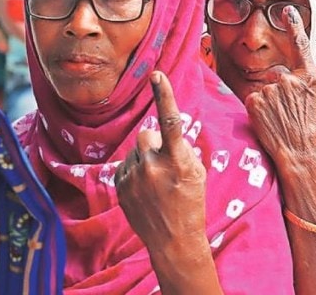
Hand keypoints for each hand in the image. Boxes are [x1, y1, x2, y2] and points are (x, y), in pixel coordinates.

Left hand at [115, 71, 207, 247]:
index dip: (164, 95)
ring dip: (144, 159)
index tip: (157, 75)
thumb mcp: (196, 172)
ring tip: (155, 183)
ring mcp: (133, 176)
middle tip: (165, 166)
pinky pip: (125, 164)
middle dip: (154, 143)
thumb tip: (163, 131)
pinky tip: (145, 191)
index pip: (170, 121)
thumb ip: (181, 148)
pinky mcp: (118, 184)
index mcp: (177, 161)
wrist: (173, 240)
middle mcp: (152, 166)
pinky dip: (134, 171)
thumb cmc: (190, 202)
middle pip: (146, 134)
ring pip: (136, 150)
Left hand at [244, 7, 315, 173]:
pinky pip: (252, 100)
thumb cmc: (312, 134)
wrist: (301, 155)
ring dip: (267, 103)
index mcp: (309, 79)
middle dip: (277, 92)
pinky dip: (256, 111)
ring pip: (263, 91)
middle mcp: (289, 80)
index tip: (287, 10)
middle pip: (276, 77)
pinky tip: (268, 123)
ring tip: (279, 122)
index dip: (293, 27)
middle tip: (287, 115)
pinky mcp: (254, 100)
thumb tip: (290, 79)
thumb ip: (303, 86)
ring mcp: (271, 89)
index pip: (300, 46)